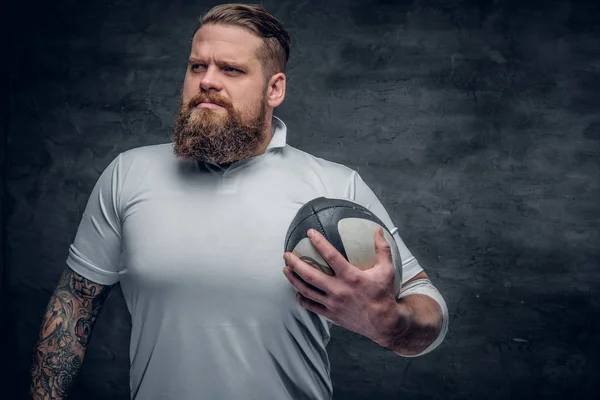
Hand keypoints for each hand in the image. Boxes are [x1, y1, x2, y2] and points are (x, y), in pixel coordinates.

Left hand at [282, 227, 408, 346]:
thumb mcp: (387, 269)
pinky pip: (311, 307)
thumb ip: (382, 248)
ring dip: (294, 280)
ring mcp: (333, 304)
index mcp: (351, 277)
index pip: (330, 256)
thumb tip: (378, 230)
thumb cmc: (384, 294)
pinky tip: (297, 292)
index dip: (319, 242)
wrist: (384, 323)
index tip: (310, 233)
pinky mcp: (331, 315)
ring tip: (286, 269)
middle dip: (295, 263)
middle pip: (310, 275)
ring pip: (307, 291)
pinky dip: (302, 299)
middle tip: (287, 254)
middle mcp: (339, 290)